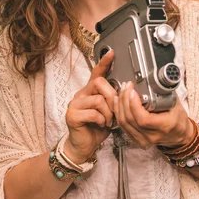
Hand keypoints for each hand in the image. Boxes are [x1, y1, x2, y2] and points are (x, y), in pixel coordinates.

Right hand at [64, 49, 117, 163]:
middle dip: (112, 97)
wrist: (84, 146)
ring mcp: (75, 103)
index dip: (104, 62)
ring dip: (108, 112)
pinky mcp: (72, 114)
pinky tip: (101, 125)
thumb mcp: (109, 112)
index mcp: (90, 91)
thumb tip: (125, 93)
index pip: (97, 72)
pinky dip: (101, 120)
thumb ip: (113, 101)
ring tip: (107, 121)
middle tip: (114, 110)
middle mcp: (81, 94)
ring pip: (98, 99)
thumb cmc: (97, 128)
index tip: (112, 52)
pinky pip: (93, 112)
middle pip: (100, 83)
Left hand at [114, 81, 194, 148]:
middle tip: (126, 87)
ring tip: (120, 92)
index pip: (143, 119)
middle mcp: (153, 136)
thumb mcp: (176, 104)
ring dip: (120, 106)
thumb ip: (164, 93)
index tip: (132, 91)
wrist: (180, 135)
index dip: (134, 105)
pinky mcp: (137, 140)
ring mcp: (144, 140)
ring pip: (124, 123)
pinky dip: (119, 113)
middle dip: (125, 100)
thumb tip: (153, 79)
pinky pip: (123, 127)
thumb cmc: (178, 118)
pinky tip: (118, 103)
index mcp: (165, 126)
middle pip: (130, 119)